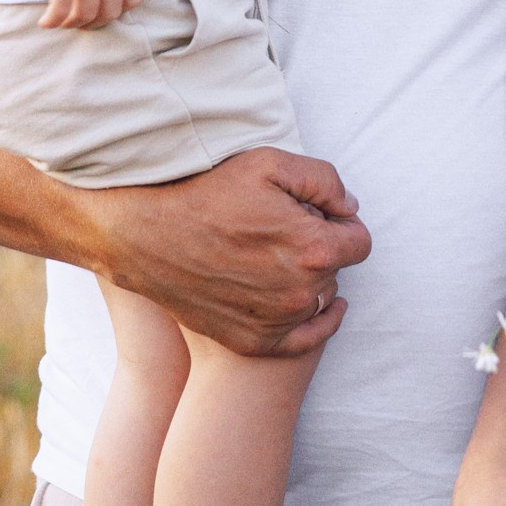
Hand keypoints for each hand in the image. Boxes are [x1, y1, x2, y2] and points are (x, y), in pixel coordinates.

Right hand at [27, 0, 143, 29]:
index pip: (133, 0)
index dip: (117, 11)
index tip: (101, 11)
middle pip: (110, 13)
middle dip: (94, 23)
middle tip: (78, 22)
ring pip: (86, 15)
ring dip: (72, 24)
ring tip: (60, 22)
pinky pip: (62, 8)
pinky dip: (53, 21)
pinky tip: (44, 22)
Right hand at [90, 145, 370, 354]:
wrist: (146, 236)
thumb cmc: (206, 193)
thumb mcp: (270, 164)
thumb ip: (325, 181)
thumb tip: (349, 208)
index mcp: (314, 249)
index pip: (359, 241)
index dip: (340, 224)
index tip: (315, 215)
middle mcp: (301, 293)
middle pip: (337, 269)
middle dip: (320, 248)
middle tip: (281, 230)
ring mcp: (278, 323)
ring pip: (318, 298)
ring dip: (308, 279)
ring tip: (272, 256)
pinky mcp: (254, 342)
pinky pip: (304, 338)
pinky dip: (310, 321)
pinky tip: (313, 305)